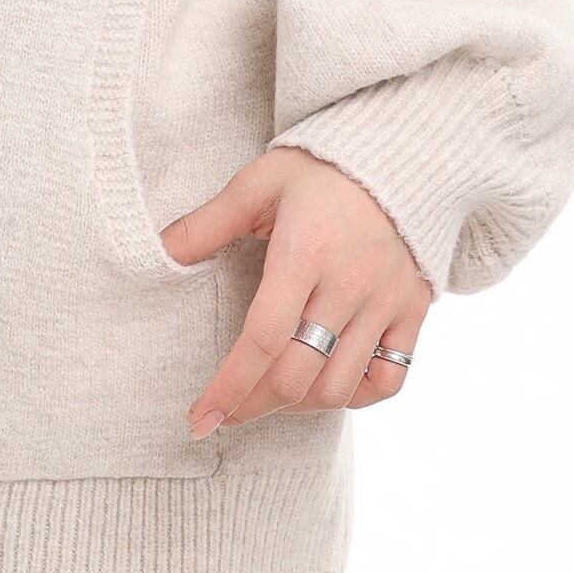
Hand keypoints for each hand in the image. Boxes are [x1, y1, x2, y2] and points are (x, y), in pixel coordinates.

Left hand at [163, 148, 431, 432]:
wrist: (400, 153)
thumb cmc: (319, 169)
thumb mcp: (258, 183)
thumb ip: (209, 222)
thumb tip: (160, 253)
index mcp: (305, 252)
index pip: (263, 339)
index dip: (228, 387)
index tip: (199, 418)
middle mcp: (348, 285)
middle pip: (298, 376)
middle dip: (253, 405)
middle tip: (226, 411)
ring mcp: (386, 302)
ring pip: (340, 387)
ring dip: (297, 405)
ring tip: (269, 397)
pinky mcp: (412, 310)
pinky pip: (389, 378)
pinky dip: (356, 396)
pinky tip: (326, 386)